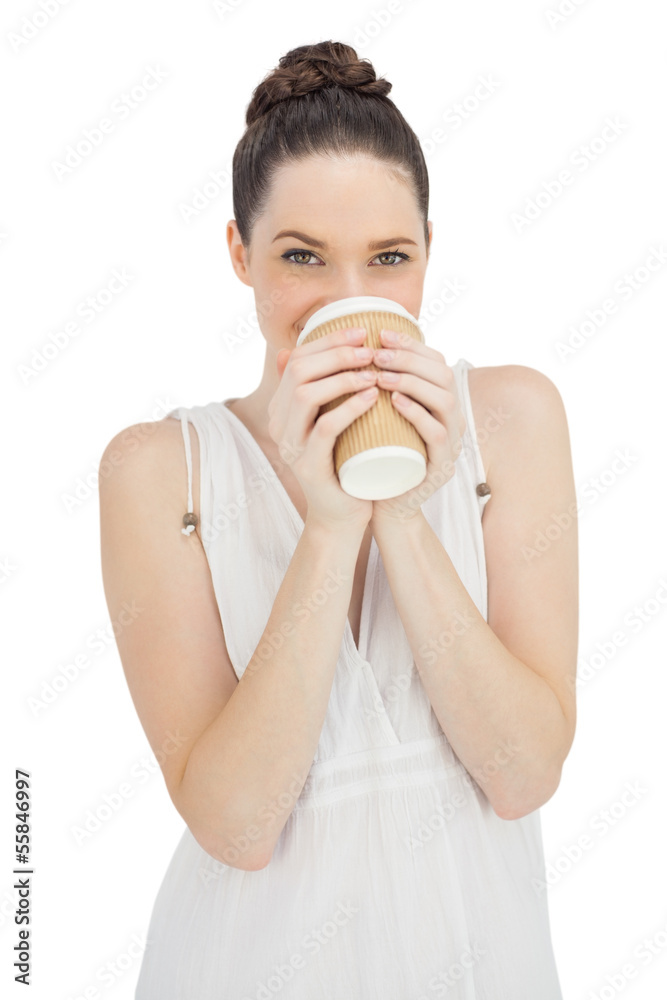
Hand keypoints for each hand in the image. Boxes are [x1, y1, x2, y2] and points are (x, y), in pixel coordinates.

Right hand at [268, 328, 379, 533]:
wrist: (343, 514)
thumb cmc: (345, 461)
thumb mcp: (337, 420)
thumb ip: (334, 390)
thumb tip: (343, 349)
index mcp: (282, 408)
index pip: (297, 359)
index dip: (328, 340)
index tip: (362, 331)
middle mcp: (280, 423)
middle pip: (299, 371)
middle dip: (336, 353)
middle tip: (370, 349)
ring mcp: (291, 445)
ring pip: (305, 394)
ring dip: (342, 377)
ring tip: (373, 372)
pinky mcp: (309, 465)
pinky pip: (325, 428)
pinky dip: (349, 407)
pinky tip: (371, 397)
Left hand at [369, 327, 465, 523]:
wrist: (380, 503)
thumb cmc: (374, 454)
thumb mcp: (374, 414)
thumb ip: (371, 385)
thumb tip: (345, 346)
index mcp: (439, 403)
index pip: (435, 362)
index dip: (411, 344)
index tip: (380, 333)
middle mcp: (451, 419)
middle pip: (443, 375)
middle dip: (409, 358)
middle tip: (376, 353)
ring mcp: (450, 444)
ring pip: (444, 401)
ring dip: (412, 382)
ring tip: (380, 374)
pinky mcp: (440, 467)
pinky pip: (437, 435)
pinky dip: (418, 415)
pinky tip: (396, 402)